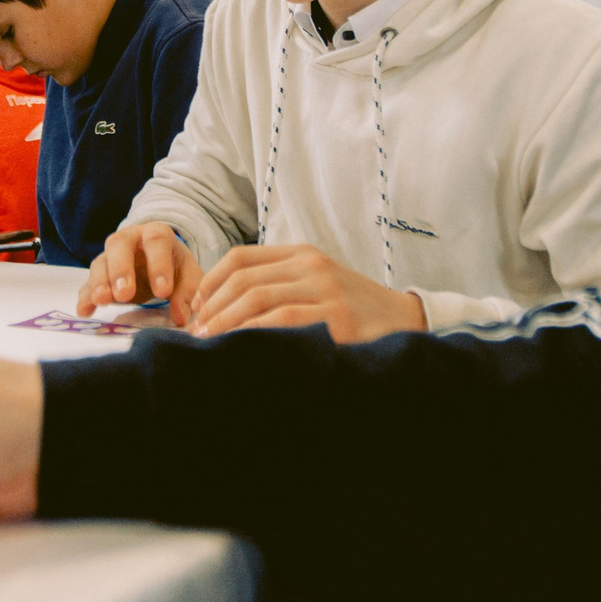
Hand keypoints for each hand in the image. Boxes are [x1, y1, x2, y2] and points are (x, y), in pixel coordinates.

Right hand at [77, 224, 202, 324]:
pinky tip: (84, 311)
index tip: (163, 292)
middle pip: (119, 245)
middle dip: (121, 270)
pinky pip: (87, 283)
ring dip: (99, 282)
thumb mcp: (187, 274)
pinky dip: (85, 297)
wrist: (155, 259)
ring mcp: (109, 255)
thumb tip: (181, 317)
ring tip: (102, 301)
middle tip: (125, 294)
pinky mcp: (99, 274)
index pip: (156, 241)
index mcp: (156, 234)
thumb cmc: (173, 265)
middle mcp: (129, 239)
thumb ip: (187, 293)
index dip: (159, 265)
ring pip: (100, 263)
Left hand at [188, 244, 427, 341]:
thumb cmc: (352, 308)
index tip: (196, 309)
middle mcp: (312, 266)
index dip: (211, 282)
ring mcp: (325, 290)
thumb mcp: (316, 284)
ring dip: (226, 323)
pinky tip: (241, 348)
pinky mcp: (335, 318)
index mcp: (302, 253)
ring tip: (210, 343)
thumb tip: (220, 307)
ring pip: (258, 299)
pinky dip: (254, 334)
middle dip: (212, 308)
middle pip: (244, 279)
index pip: (241, 257)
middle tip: (196, 334)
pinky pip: (282, 322)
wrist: (404, 321)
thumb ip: (278, 285)